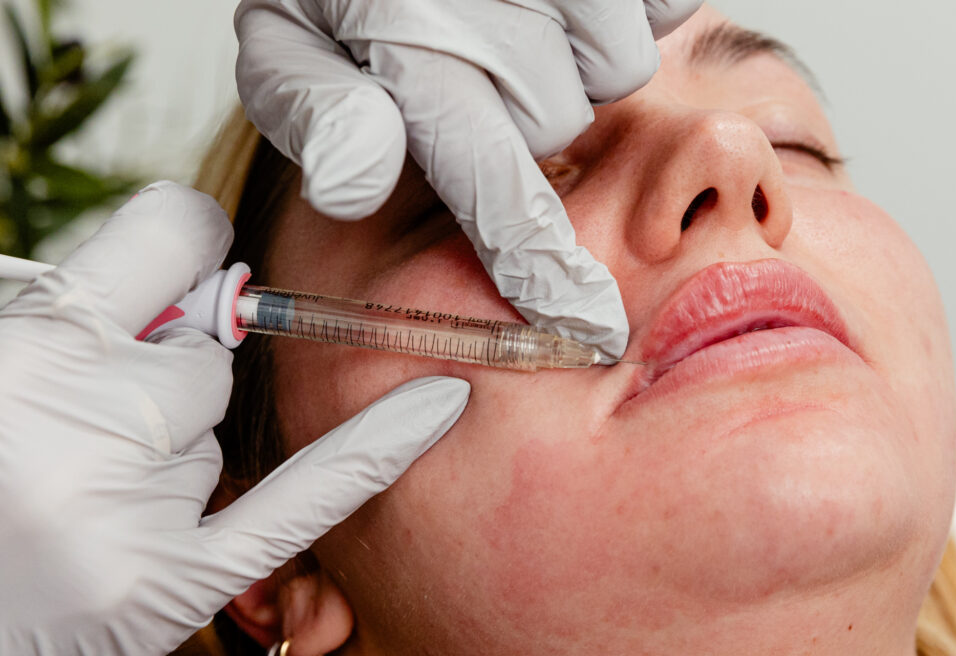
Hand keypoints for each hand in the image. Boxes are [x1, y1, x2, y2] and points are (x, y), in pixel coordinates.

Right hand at [0, 113, 468, 655]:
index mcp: (22, 349)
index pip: (171, 238)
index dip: (180, 242)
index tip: (177, 255)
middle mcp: (86, 426)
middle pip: (209, 345)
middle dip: (164, 365)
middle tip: (89, 418)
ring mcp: (137, 514)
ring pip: (225, 422)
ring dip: (176, 440)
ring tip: (88, 488)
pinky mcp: (176, 584)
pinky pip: (305, 498)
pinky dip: (373, 449)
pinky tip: (442, 404)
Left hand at [234, 0, 701, 359]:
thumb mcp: (289, 43)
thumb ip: (316, 113)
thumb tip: (349, 187)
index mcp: (400, 39)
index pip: (490, 181)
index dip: (541, 265)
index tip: (586, 323)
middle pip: (559, 121)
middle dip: (524, 114)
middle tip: (476, 70)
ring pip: (619, 66)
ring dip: (577, 59)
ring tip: (518, 29)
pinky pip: (666, 2)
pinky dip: (632, 10)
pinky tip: (565, 6)